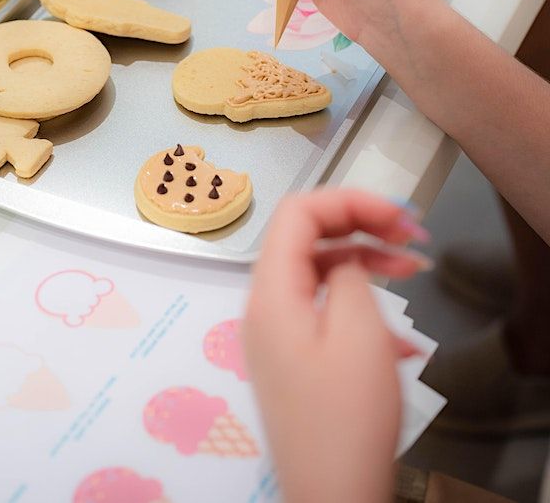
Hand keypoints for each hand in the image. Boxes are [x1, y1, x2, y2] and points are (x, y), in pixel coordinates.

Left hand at [245, 189, 428, 502]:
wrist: (332, 498)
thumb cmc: (346, 420)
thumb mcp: (359, 334)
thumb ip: (350, 275)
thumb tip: (346, 257)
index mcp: (270, 292)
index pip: (297, 212)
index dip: (348, 201)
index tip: (397, 214)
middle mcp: (263, 306)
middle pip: (305, 237)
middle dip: (360, 226)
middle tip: (410, 235)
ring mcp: (275, 334)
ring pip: (318, 272)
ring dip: (365, 263)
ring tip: (412, 269)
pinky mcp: (292, 359)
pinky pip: (322, 310)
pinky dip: (359, 304)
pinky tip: (399, 333)